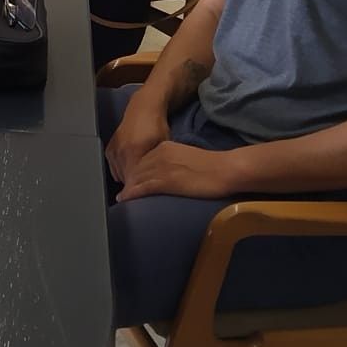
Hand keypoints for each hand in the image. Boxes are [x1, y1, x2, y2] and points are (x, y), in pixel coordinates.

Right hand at [104, 98, 169, 186]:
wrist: (143, 107)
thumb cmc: (156, 125)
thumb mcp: (163, 145)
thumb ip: (156, 163)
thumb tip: (156, 180)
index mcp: (134, 150)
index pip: (133, 180)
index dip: (138, 192)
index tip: (142, 199)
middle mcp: (120, 151)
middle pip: (125, 179)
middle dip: (134, 187)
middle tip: (143, 192)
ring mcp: (113, 149)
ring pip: (118, 175)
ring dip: (128, 179)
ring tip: (139, 182)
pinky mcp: (109, 148)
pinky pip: (113, 168)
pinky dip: (121, 172)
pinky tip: (131, 171)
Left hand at [115, 140, 241, 201]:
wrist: (226, 169)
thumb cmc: (213, 167)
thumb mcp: (187, 159)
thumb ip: (174, 163)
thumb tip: (169, 175)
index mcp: (165, 147)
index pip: (142, 160)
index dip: (134, 172)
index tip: (129, 181)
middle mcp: (159, 154)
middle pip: (136, 169)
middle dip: (128, 181)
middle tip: (122, 193)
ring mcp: (162, 167)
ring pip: (137, 178)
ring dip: (127, 189)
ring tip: (121, 199)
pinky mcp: (166, 180)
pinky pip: (143, 187)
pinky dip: (131, 194)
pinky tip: (125, 200)